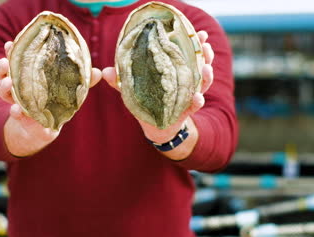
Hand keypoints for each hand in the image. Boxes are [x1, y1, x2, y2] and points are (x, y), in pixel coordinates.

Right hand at [0, 41, 101, 156]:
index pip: (17, 61)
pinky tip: (16, 110)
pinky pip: (15, 115)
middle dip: (3, 67)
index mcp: (28, 77)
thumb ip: (81, 83)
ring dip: (4, 87)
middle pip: (5, 74)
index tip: (9, 44)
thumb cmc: (54, 106)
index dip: (12, 52)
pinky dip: (16, 112)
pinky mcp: (21, 120)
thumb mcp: (66, 93)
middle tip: (5, 63)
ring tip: (8, 83)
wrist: (41, 132)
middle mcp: (18, 89)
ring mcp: (17, 104)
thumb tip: (98, 72)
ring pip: (4, 92)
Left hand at [102, 31, 213, 158]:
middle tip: (204, 45)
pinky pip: (196, 104)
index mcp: (175, 70)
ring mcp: (189, 95)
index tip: (199, 33)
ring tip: (206, 68)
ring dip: (206, 75)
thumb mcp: (133, 89)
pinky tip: (197, 97)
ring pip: (203, 82)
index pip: (187, 52)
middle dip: (205, 54)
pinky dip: (198, 100)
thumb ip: (120, 81)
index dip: (195, 42)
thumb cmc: (147, 101)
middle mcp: (186, 80)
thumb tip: (106, 71)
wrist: (155, 127)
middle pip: (200, 64)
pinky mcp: (187, 110)